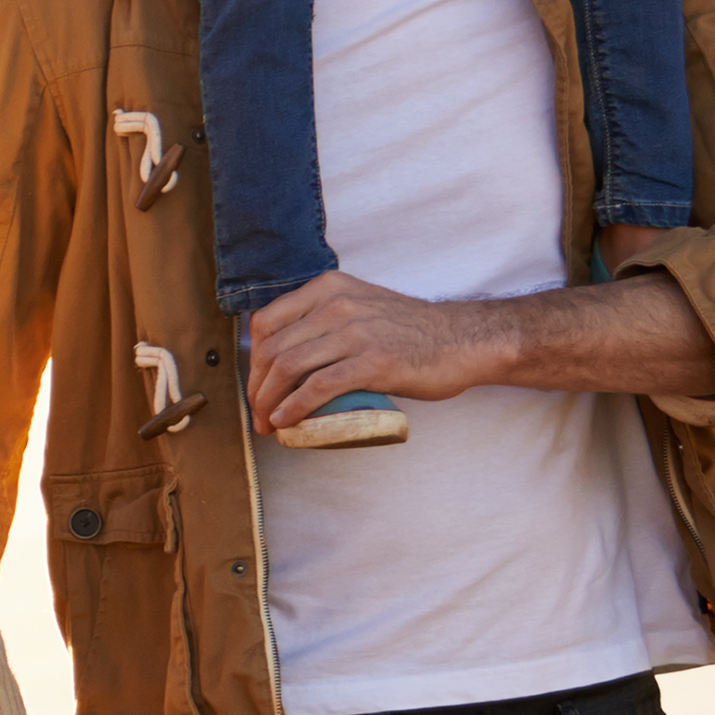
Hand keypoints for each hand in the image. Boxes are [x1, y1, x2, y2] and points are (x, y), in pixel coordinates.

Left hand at [238, 268, 504, 434]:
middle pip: (272, 349)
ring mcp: (354, 332)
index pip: (266, 323)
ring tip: (269, 424)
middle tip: (258, 415)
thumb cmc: (410, 331)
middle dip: (256, 388)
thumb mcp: (359, 307)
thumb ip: (324, 320)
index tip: (256, 387)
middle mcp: (335, 304)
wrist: (461, 340)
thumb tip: (285, 358)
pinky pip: (318, 386)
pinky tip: (286, 422)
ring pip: (288, 368)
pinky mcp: (372, 362)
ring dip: (269, 402)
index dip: (252, 361)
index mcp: (327, 289)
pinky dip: (294, 407)